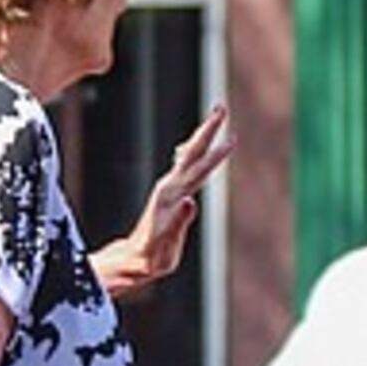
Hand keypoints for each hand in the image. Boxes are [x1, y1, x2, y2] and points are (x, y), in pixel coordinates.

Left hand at [103, 101, 232, 289]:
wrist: (134, 258)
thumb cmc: (152, 256)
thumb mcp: (168, 244)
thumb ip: (179, 221)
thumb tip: (191, 200)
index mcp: (173, 198)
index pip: (200, 170)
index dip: (217, 154)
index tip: (232, 139)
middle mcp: (170, 188)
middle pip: (193, 153)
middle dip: (208, 129)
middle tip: (221, 107)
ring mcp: (168, 189)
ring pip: (189, 156)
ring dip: (203, 136)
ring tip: (216, 119)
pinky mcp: (167, 193)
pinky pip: (184, 166)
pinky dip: (193, 152)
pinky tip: (194, 146)